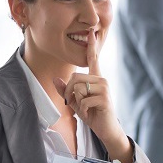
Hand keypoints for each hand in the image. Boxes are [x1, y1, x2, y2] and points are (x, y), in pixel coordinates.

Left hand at [53, 29, 131, 162]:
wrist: (106, 129)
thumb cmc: (93, 114)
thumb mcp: (76, 102)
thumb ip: (66, 91)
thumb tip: (55, 79)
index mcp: (96, 78)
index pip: (93, 59)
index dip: (92, 46)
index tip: (92, 33)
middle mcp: (102, 80)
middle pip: (75, 77)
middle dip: (69, 92)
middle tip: (75, 104)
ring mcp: (104, 88)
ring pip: (78, 88)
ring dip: (76, 102)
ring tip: (85, 109)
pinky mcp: (104, 98)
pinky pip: (83, 100)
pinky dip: (82, 109)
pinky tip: (90, 113)